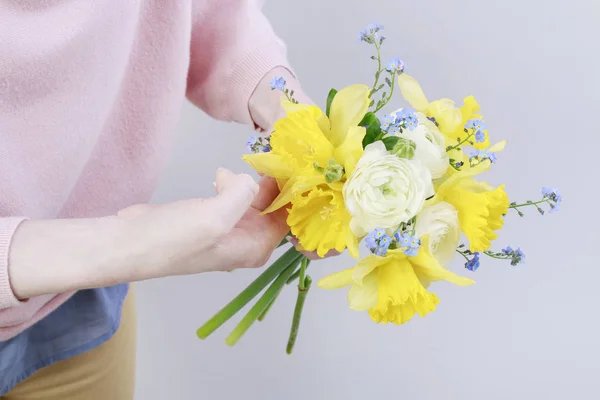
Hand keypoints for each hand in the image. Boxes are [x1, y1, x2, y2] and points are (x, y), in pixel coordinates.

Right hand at [117, 168, 288, 278]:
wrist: (129, 243)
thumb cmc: (173, 238)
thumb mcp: (213, 217)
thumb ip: (242, 195)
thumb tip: (248, 180)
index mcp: (256, 247)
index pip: (288, 216)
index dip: (293, 190)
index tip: (293, 162)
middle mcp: (247, 242)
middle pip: (275, 208)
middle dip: (274, 182)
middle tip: (270, 154)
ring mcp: (229, 231)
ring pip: (255, 200)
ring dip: (251, 182)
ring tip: (239, 167)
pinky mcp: (212, 219)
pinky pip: (235, 198)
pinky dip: (232, 185)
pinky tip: (218, 177)